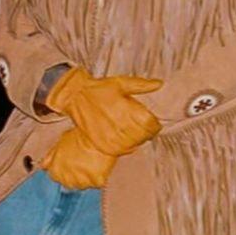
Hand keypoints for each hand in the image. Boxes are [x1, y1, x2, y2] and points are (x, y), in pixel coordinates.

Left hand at [41, 127, 115, 189]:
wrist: (96, 134)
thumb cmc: (79, 136)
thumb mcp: (59, 144)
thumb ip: (50, 157)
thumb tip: (43, 165)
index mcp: (56, 171)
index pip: (56, 177)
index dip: (63, 169)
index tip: (70, 162)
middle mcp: (67, 179)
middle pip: (70, 182)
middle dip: (75, 174)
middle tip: (82, 160)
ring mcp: (82, 182)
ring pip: (84, 184)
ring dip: (87, 177)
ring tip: (91, 161)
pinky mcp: (96, 182)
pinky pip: (97, 183)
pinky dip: (99, 176)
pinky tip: (98, 164)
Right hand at [45, 68, 162, 155]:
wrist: (76, 96)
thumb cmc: (98, 89)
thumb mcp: (121, 83)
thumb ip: (142, 85)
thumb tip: (159, 84)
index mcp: (127, 110)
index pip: (151, 125)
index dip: (154, 124)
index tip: (152, 122)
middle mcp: (120, 125)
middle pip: (144, 136)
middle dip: (146, 131)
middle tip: (141, 126)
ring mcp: (111, 137)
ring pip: (135, 144)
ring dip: (136, 139)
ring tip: (131, 131)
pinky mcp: (103, 144)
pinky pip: (122, 151)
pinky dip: (126, 147)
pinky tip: (123, 138)